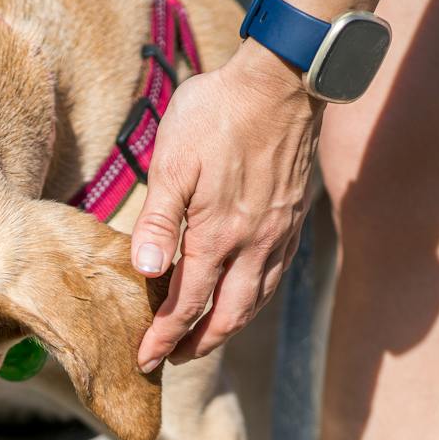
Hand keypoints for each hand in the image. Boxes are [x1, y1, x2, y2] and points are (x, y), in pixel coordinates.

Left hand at [131, 44, 321, 369]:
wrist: (282, 79)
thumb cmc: (217, 113)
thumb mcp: (173, 161)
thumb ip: (158, 220)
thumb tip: (146, 272)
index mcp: (218, 235)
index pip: (187, 304)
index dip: (164, 336)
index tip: (145, 359)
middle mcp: (254, 244)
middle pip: (227, 317)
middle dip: (198, 345)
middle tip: (171, 359)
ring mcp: (278, 234)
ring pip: (255, 301)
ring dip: (228, 327)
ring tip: (204, 337)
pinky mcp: (293, 220)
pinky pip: (274, 277)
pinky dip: (254, 300)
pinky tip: (243, 296)